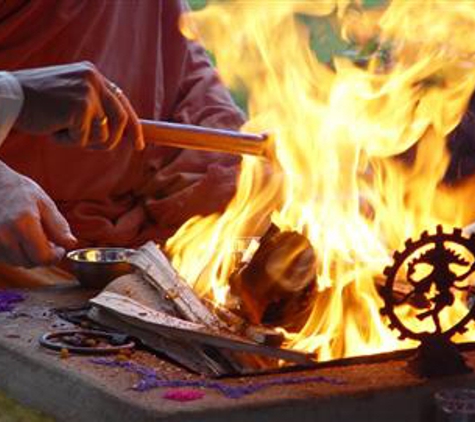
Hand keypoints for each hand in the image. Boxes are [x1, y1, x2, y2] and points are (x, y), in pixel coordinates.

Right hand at [0, 162, 76, 267]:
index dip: (55, 257)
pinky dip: (16, 253)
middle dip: (42, 256)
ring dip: (29, 255)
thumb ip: (59, 226)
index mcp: (22, 224)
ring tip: (32, 236)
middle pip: (30, 262)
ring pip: (17, 262)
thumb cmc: (20, 191)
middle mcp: (4, 235)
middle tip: (48, 241)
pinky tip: (19, 238)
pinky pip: (6, 258)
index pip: (42, 257)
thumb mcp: (45, 203)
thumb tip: (72, 244)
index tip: (59, 249)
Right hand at [12, 61, 143, 150]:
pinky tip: (52, 128)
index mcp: (92, 75)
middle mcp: (94, 80)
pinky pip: (84, 139)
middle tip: (96, 147)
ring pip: (103, 134)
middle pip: (121, 120)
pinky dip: (68, 141)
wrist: (7, 98)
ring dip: (83, 140)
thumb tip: (117, 130)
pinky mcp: (79, 108)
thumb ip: (93, 106)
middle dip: (111, 140)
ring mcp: (87, 93)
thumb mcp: (70, 96)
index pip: (122, 102)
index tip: (139, 143)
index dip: (133, 126)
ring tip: (60, 128)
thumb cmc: (36, 102)